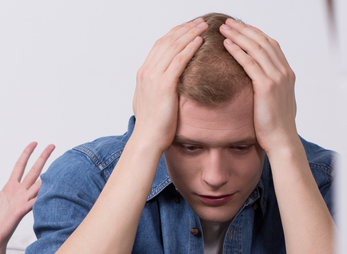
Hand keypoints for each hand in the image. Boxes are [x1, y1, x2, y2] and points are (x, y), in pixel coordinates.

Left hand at [0, 142, 54, 251]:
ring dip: (46, 174)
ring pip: (37, 184)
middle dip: (42, 158)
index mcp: (10, 187)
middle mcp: (19, 193)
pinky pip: (34, 200)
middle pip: (33, 171)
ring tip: (56, 163)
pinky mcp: (21, 211)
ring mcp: (22, 201)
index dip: (26, 154)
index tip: (34, 143)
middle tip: (52, 145)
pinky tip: (48, 185)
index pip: (20, 166)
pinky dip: (41, 193)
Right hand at [131, 18, 205, 150]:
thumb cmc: (153, 126)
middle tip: (199, 22)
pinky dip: (189, 48)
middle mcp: (146, 72)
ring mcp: (153, 77)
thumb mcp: (150, 102)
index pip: (159, 46)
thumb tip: (164, 86)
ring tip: (203, 26)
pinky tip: (200, 41)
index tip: (188, 28)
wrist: (147, 139)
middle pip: (167, 41)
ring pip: (173, 47)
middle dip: (184, 29)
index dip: (175, 34)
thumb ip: (155, 89)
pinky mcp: (164, 85)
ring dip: (190, 33)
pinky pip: (179, 60)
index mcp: (143, 74)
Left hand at [220, 18, 299, 155]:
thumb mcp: (274, 102)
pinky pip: (250, 63)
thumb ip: (269, 88)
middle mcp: (284, 72)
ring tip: (224, 28)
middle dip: (244, 29)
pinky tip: (227, 44)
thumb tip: (258, 84)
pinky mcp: (267, 87)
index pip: (270, 45)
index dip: (254, 34)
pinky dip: (238, 51)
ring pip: (256, 48)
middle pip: (263, 41)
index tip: (239, 27)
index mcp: (287, 73)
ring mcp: (277, 78)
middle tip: (228, 22)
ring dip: (239, 36)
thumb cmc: (274, 126)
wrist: (282, 140)